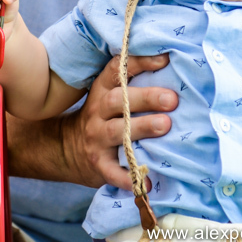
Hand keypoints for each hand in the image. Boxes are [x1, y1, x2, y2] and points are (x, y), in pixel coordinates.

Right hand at [52, 54, 178, 189]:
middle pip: (117, 101)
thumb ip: (133, 85)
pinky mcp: (98, 165)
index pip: (116, 70)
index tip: (164, 59)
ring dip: (142, 128)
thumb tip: (175, 69)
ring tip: (165, 126)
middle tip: (172, 99)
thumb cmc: (102, 118)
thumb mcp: (108, 96)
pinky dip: (129, 177)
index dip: (139, 62)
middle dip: (145, 98)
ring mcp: (96, 139)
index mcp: (101, 90)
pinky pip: (113, 171)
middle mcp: (97, 112)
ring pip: (116, 132)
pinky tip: (147, 181)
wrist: (65, 150)